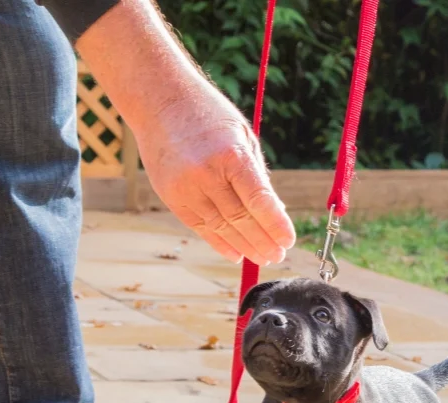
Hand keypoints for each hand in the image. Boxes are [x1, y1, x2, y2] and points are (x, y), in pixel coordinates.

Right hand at [137, 86, 295, 263]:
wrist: (159, 101)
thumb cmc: (208, 115)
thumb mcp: (241, 136)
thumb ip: (256, 174)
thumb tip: (274, 211)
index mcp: (230, 154)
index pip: (259, 200)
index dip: (276, 225)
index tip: (288, 241)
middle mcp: (206, 174)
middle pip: (240, 219)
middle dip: (263, 241)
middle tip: (278, 254)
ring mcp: (185, 188)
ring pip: (220, 227)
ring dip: (244, 246)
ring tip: (262, 257)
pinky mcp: (171, 197)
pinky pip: (199, 227)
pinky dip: (219, 242)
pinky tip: (236, 253)